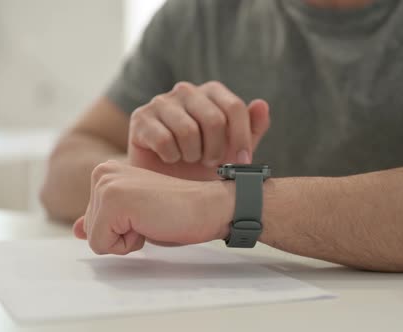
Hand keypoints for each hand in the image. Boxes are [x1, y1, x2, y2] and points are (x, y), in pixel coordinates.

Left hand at [73, 160, 234, 254]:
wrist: (207, 207)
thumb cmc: (177, 212)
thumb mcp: (134, 217)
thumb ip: (103, 220)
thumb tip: (76, 230)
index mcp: (106, 173)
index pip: (91, 221)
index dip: (120, 229)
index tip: (147, 213)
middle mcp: (102, 173)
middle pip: (89, 229)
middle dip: (121, 234)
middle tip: (151, 216)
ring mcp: (107, 185)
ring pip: (95, 238)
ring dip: (126, 239)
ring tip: (151, 218)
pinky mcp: (114, 201)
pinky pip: (101, 244)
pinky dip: (127, 245)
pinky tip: (150, 222)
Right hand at [128, 81, 269, 179]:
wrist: (165, 183)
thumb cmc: (201, 165)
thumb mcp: (233, 150)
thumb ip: (252, 129)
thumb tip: (262, 104)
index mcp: (211, 92)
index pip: (234, 107)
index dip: (241, 139)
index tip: (242, 162)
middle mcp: (186, 90)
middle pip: (214, 119)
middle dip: (216, 150)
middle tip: (209, 162)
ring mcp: (161, 101)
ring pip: (188, 131)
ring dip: (192, 155)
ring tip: (189, 159)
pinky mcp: (140, 118)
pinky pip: (165, 141)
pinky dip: (171, 157)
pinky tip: (169, 158)